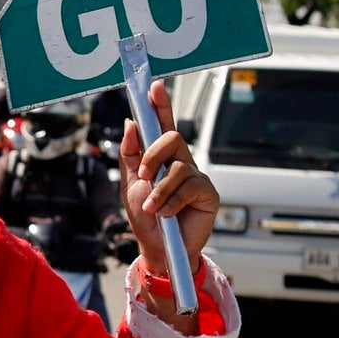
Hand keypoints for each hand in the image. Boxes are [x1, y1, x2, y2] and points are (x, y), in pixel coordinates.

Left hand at [118, 78, 218, 276]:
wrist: (158, 250)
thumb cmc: (146, 219)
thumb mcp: (131, 186)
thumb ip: (131, 156)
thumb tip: (131, 124)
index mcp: (162, 159)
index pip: (162, 126)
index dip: (160, 106)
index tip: (153, 87)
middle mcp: (182, 163)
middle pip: (172, 137)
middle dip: (154, 155)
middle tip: (144, 176)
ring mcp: (196, 177)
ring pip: (179, 166)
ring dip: (160, 189)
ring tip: (152, 207)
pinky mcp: (208, 194)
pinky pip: (190, 186)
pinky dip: (172, 202)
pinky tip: (167, 214)